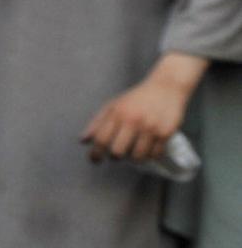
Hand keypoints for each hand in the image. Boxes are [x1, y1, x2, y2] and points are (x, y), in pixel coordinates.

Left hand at [82, 63, 197, 164]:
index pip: (101, 139)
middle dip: (115, 157)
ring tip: (133, 152)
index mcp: (117, 113)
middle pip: (118, 151)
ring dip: (133, 159)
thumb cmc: (136, 98)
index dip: (95, 153)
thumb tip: (83, 141)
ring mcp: (150, 128)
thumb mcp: (113, 105)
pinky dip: (149, 156)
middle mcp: (133, 121)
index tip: (94, 160)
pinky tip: (147, 150)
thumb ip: (97, 123)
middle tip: (116, 155)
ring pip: (137, 156)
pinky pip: (155, 154)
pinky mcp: (165, 133)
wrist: (166, 88)